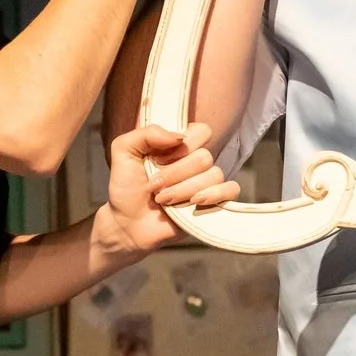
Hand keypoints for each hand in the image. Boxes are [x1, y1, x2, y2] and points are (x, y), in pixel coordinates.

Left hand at [98, 122, 238, 253]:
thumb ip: (147, 133)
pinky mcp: (213, 204)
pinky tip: (193, 202)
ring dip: (183, 189)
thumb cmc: (126, 188)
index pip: (201, 131)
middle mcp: (195, 163)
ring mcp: (206, 184)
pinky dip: (214, 194)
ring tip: (163, 200)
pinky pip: (231, 190)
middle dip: (175, 174)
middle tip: (154, 186)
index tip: (157, 159)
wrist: (126, 224)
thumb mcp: (124, 150)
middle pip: (204, 157)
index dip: (182, 144)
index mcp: (179, 147)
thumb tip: (179, 137)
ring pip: (214, 175)